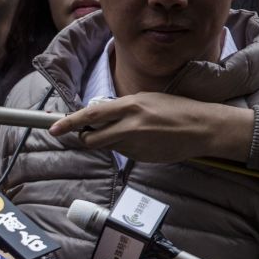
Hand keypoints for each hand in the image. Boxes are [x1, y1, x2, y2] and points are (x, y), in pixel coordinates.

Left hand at [49, 93, 252, 163]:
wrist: (204, 128)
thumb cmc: (176, 109)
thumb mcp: (147, 100)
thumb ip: (122, 108)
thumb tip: (99, 115)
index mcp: (131, 106)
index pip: (92, 114)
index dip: (70, 122)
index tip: (54, 128)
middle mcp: (131, 126)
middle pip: (92, 139)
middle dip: (85, 139)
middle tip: (89, 134)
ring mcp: (136, 145)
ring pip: (108, 147)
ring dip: (110, 142)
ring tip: (135, 132)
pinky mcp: (142, 158)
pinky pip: (124, 154)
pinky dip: (127, 148)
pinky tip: (146, 141)